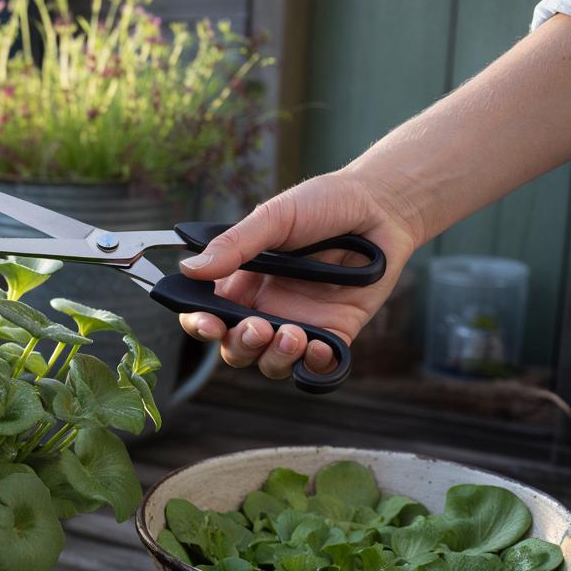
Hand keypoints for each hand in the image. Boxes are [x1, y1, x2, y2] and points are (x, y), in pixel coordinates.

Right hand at [177, 170, 420, 379]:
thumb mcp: (274, 217)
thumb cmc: (324, 203)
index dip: (200, 324)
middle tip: (258, 327)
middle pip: (236, 347)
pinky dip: (313, 366)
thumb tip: (189, 268)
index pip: (206, 313)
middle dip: (241, 346)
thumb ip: (234, 245)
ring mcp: (299, 322)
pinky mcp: (334, 332)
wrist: (381, 207)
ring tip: (293, 334)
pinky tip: (319, 347)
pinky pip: (317, 366)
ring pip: (271, 363)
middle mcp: (265, 306)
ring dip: (275, 358)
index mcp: (242, 280)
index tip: (208, 322)